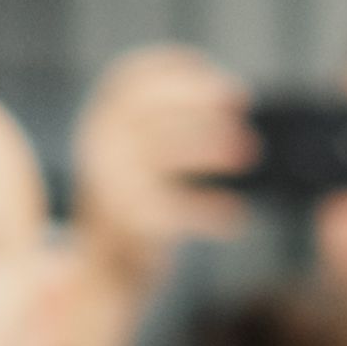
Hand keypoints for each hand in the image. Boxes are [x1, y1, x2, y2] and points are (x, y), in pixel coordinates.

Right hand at [46, 46, 256, 345]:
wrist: (102, 277)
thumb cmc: (134, 212)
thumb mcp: (141, 163)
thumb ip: (167, 134)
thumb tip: (232, 105)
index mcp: (98, 127)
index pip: (129, 78)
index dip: (174, 67)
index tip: (216, 74)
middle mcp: (98, 150)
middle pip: (149, 109)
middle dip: (198, 100)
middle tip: (242, 102)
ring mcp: (112, 187)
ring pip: (164, 153)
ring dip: (209, 148)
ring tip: (248, 154)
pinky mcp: (132, 224)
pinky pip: (179, 211)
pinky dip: (210, 212)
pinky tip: (236, 218)